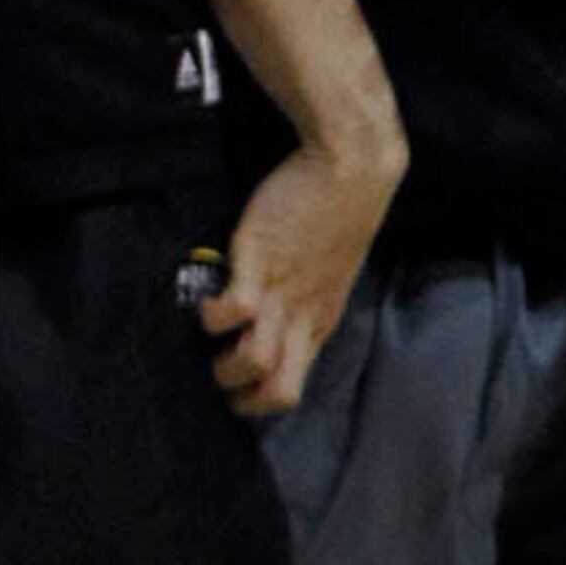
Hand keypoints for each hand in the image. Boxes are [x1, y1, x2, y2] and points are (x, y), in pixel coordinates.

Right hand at [199, 124, 400, 418]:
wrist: (354, 166)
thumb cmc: (338, 213)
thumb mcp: (329, 271)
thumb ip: (306, 299)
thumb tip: (279, 316)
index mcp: (320, 322)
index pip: (289, 393)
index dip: (256, 399)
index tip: (236, 381)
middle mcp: (304, 317)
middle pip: (276, 393)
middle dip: (238, 395)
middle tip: (218, 367)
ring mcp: (284, 292)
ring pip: (254, 362)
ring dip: (222, 359)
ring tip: (214, 332)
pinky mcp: (262, 262)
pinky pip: (233, 312)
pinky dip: (214, 315)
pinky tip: (211, 296)